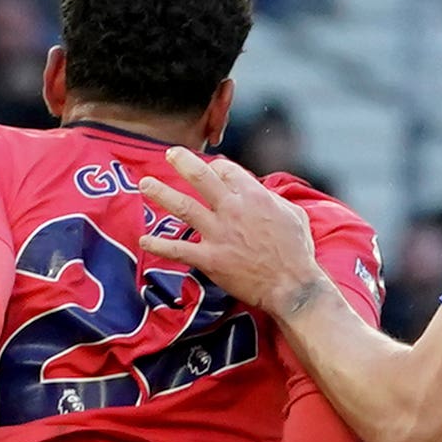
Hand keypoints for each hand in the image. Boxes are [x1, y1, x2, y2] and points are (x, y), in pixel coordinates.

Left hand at [130, 147, 322, 310]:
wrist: (292, 287)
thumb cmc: (297, 252)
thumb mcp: (294, 215)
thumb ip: (274, 200)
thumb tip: (263, 192)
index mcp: (254, 195)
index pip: (227, 170)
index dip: (217, 168)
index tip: (211, 170)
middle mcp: (233, 209)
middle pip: (201, 177)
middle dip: (182, 162)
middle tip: (169, 154)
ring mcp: (219, 233)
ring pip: (183, 207)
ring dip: (161, 193)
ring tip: (145, 184)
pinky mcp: (210, 259)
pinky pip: (179, 249)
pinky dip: (160, 245)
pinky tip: (144, 240)